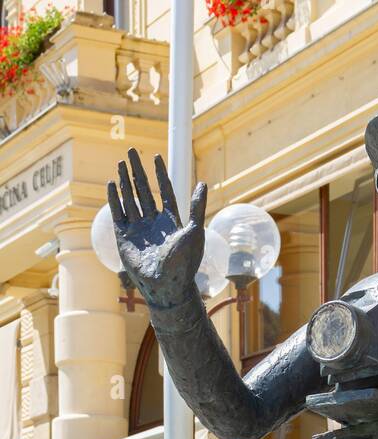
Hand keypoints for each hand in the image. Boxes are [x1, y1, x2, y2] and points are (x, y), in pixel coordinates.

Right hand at [107, 148, 206, 309]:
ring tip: (121, 162)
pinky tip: (112, 183)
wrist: (166, 286)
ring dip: (125, 181)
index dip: (160, 174)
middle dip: (137, 171)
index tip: (155, 156)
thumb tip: (203, 183)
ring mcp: (138, 229)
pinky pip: (118, 213)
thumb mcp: (194, 232)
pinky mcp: (124, 237)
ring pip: (129, 199)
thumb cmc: (184, 263)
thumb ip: (197, 208)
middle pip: (143, 190)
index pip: (164, 191)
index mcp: (171, 221)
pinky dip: (114, 199)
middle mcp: (153, 223)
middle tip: (131, 151)